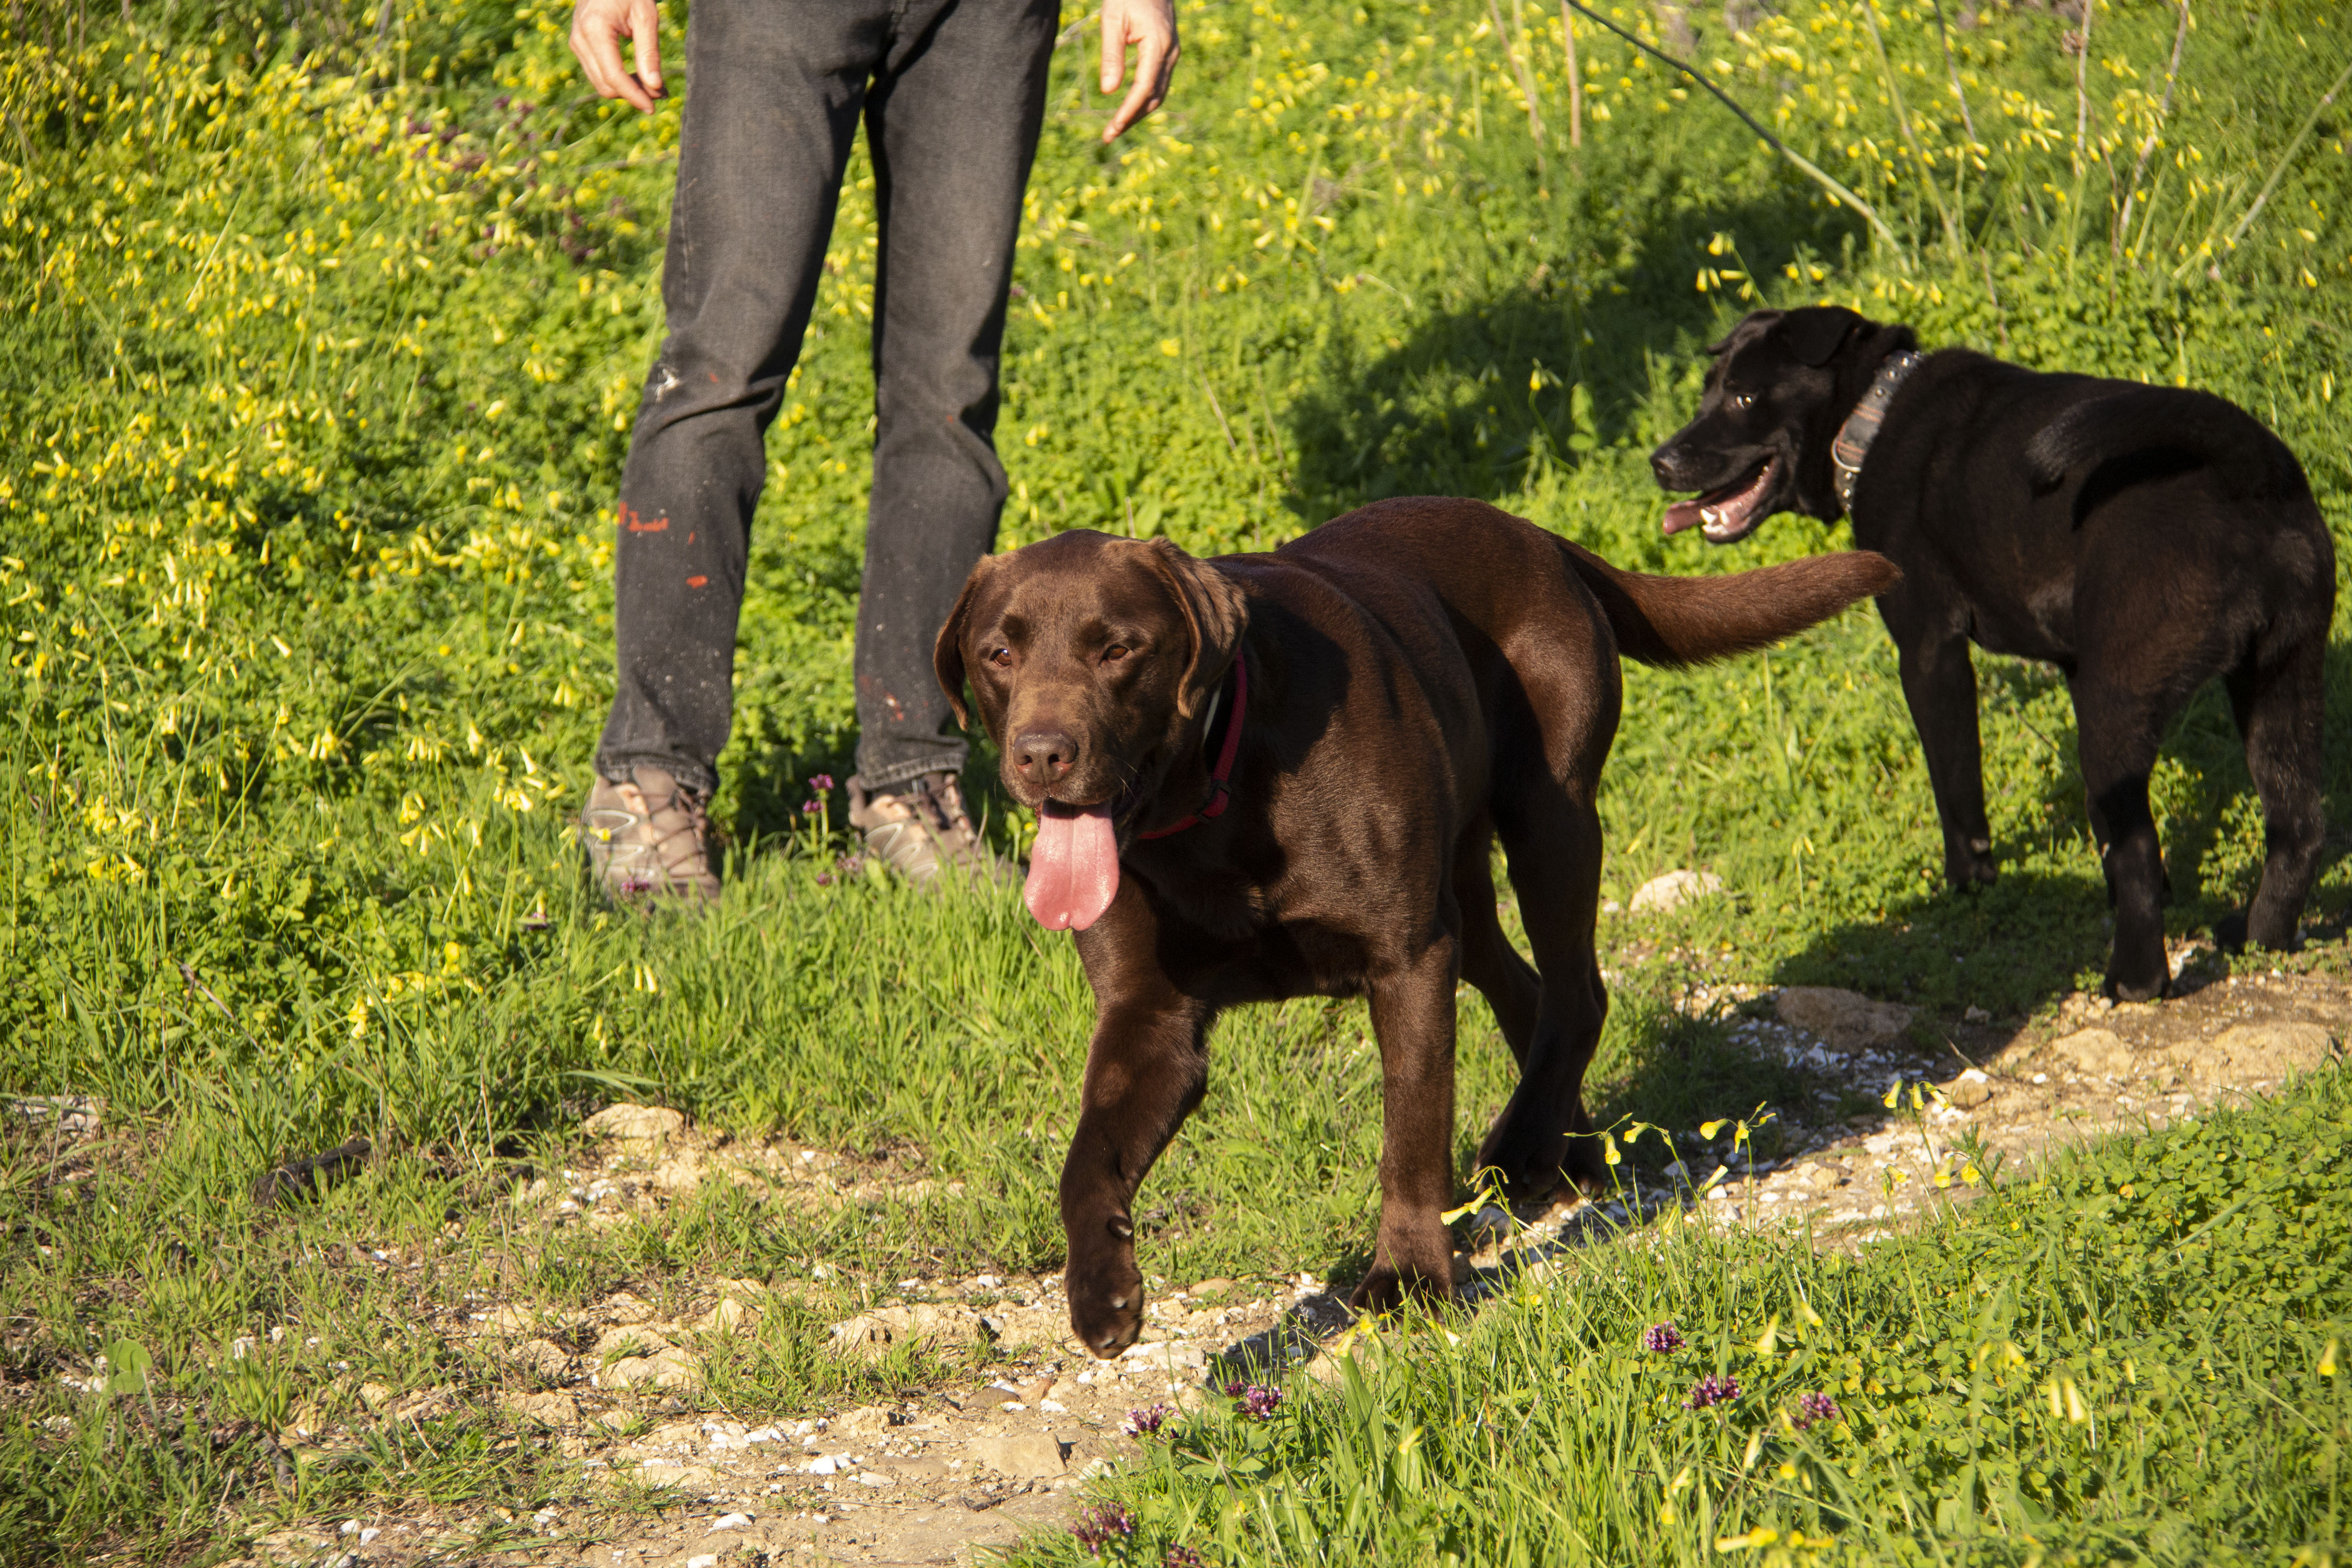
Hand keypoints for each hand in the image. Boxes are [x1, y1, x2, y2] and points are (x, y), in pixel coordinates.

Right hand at [569, 0, 665, 114]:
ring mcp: (576, 42)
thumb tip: (654, 88)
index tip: (653, 107)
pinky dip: (618, 80)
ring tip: (654, 87)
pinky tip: (639, 77)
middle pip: (605, 85)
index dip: (634, 96)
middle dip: (633, 94)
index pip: (613, 76)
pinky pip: (598, 72)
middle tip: (661, 93)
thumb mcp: (645, 16)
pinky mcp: (579, 44)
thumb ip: (649, 52)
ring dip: (627, 90)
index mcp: (594, 29)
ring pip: (600, 82)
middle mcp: (580, 38)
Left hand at [1098, 0, 1177, 142]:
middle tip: (1108, 136)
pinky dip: (1143, 99)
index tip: (1112, 129)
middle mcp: (1170, 53)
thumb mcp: (1112, 19)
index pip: (1144, 88)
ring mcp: (1172, 53)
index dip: (1128, 111)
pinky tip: (1128, 107)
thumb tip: (1108, 92)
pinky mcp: (1168, 52)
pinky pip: (1158, 82)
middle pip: (1153, 97)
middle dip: (1132, 119)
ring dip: (1138, 112)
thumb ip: (1111, 55)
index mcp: (1158, 45)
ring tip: (1115, 127)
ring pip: (1158, 93)